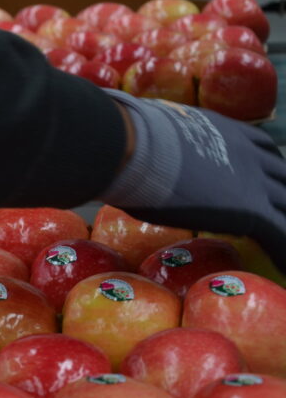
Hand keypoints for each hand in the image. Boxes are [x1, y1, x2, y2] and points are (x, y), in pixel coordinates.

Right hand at [101, 90, 285, 272]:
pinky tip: (284, 267)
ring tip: (280, 245)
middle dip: (281, 196)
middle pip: (282, 179)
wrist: (133, 147)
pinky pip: (281, 234)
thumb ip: (158, 140)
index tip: (261, 182)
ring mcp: (254, 181)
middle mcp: (247, 154)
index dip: (266, 169)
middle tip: (274, 214)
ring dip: (283, 223)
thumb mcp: (154, 130)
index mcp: (226, 132)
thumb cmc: (128, 137)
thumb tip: (128, 140)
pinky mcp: (251, 209)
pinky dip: (284, 252)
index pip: (262, 150)